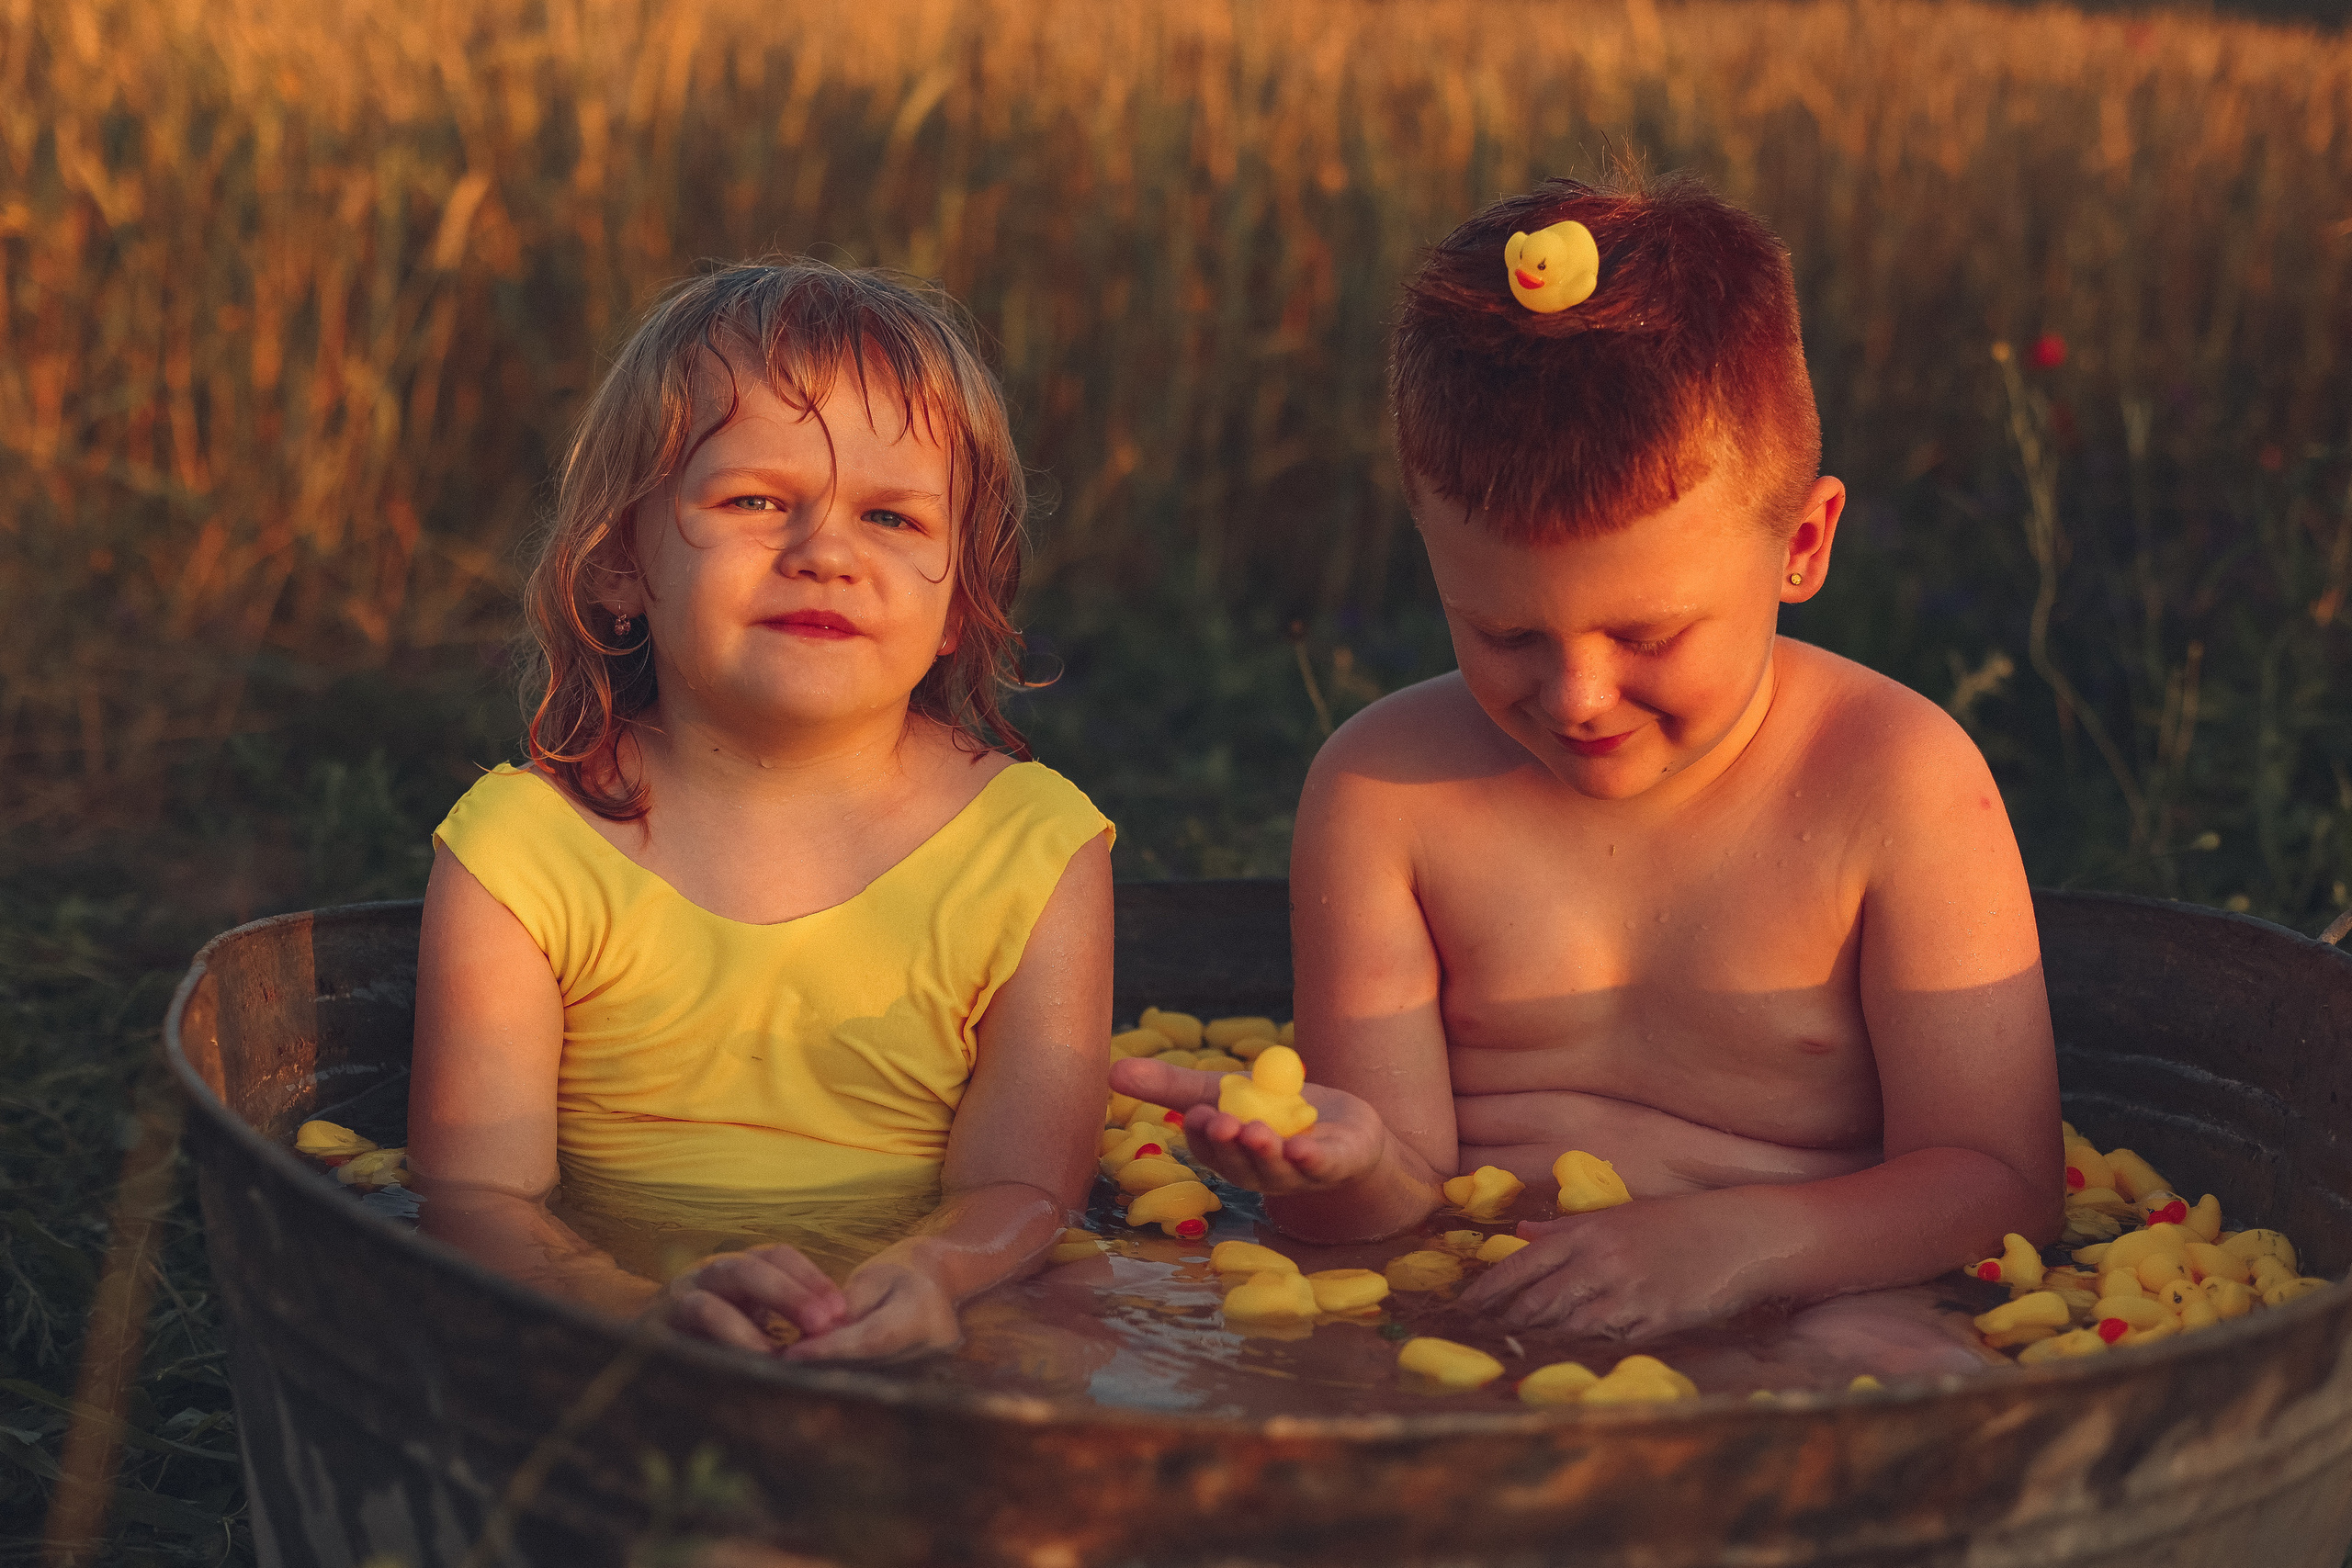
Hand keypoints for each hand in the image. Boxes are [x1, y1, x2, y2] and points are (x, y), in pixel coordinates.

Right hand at [659, 1244, 849, 1352]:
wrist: (641, 1332)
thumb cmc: (716, 1327)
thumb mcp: (753, 1313)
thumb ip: (788, 1317)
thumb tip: (841, 1335)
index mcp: (738, 1266)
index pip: (777, 1256)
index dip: (810, 1277)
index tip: (841, 1310)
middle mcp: (707, 1274)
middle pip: (748, 1268)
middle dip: (789, 1294)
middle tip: (824, 1324)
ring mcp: (677, 1300)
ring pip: (707, 1303)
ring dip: (745, 1331)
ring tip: (778, 1357)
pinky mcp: (656, 1332)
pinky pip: (677, 1344)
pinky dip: (709, 1354)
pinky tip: (739, 1370)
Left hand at [784, 1257, 962, 1362]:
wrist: (940, 1281)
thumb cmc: (903, 1270)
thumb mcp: (874, 1276)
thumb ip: (847, 1306)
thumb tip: (817, 1334)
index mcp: (922, 1314)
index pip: (870, 1338)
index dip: (830, 1349)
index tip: (793, 1354)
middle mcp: (930, 1347)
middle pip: (868, 1364)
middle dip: (823, 1364)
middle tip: (783, 1363)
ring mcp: (928, 1367)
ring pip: (870, 1376)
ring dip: (832, 1372)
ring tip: (795, 1366)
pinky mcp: (918, 1378)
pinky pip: (876, 1379)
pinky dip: (847, 1375)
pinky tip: (819, 1371)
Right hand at [1108, 1057, 1389, 1196]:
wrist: (1345, 1129)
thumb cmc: (1274, 1111)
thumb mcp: (1223, 1089)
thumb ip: (1171, 1085)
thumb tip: (1111, 1070)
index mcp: (1228, 1154)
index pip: (1208, 1148)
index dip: (1202, 1134)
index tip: (1198, 1113)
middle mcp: (1258, 1172)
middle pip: (1239, 1165)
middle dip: (1230, 1145)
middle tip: (1223, 1122)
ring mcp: (1297, 1175)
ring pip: (1276, 1170)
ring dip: (1265, 1153)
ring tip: (1257, 1131)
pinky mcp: (1335, 1165)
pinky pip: (1320, 1167)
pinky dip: (1311, 1159)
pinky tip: (1301, 1148)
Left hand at [1456, 1195, 1761, 1340]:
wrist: (1741, 1234)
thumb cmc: (1679, 1223)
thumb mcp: (1619, 1214)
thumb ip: (1567, 1226)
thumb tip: (1522, 1232)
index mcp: (1589, 1229)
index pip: (1524, 1262)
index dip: (1490, 1288)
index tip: (1465, 1306)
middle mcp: (1601, 1259)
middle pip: (1538, 1299)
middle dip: (1505, 1321)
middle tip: (1478, 1337)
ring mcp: (1627, 1291)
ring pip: (1567, 1325)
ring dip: (1538, 1340)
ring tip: (1511, 1351)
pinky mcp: (1654, 1319)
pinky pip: (1607, 1341)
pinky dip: (1582, 1351)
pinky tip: (1564, 1358)